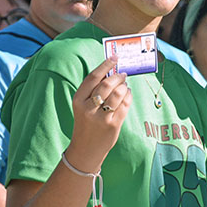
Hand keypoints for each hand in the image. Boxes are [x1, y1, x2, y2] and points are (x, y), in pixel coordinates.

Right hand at [68, 56, 132, 170]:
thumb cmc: (86, 123)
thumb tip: (112, 71)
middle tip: (123, 74)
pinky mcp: (113, 124)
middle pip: (107, 84)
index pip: (93, 77)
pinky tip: (127, 94)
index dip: (106, 65)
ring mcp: (101, 117)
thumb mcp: (83, 106)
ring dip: (124, 86)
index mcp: (78, 100)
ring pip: (118, 93)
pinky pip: (125, 105)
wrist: (85, 149)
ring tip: (125, 85)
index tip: (115, 57)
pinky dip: (128, 96)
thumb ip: (94, 91)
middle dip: (118, 76)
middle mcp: (88, 108)